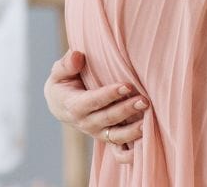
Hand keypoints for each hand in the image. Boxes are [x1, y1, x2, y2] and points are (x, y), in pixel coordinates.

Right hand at [43, 48, 147, 164]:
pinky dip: (131, 150)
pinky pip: (119, 148)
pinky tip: (145, 142)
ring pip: (116, 135)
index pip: (94, 101)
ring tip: (148, 119)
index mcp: (74, 105)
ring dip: (133, 130)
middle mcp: (86, 122)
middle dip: (127, 110)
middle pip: (108, 118)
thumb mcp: (59, 72)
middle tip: (144, 100)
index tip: (127, 85)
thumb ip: (67, 64)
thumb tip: (77, 55)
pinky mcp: (105, 137)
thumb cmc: (62, 83)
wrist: (59, 105)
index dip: (110, 95)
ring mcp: (96, 132)